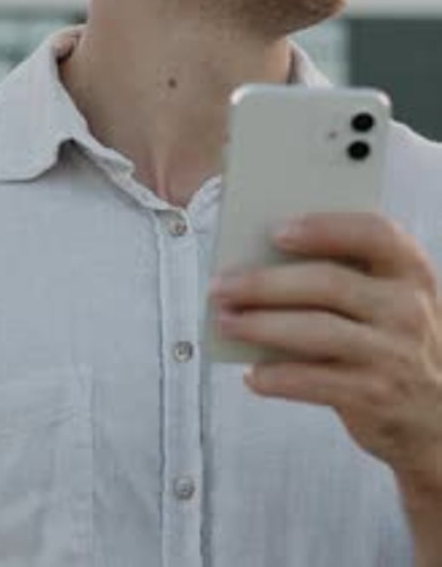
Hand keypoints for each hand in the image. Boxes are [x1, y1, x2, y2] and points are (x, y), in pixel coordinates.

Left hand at [209, 212, 441, 489]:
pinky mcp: (375, 396)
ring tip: (225, 321)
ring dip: (261, 325)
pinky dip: (276, 377)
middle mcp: (407, 308)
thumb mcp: (388, 297)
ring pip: (316, 331)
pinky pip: (313, 381)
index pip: (373, 233)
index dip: (324, 228)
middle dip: (265, 283)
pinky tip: (252, 373)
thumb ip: (345, 273)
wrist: (437, 413)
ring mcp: (393, 354)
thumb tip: (261, 260)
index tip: (276, 230)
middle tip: (221, 285)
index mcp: (409, 269)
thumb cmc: (392, 337)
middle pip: (329, 283)